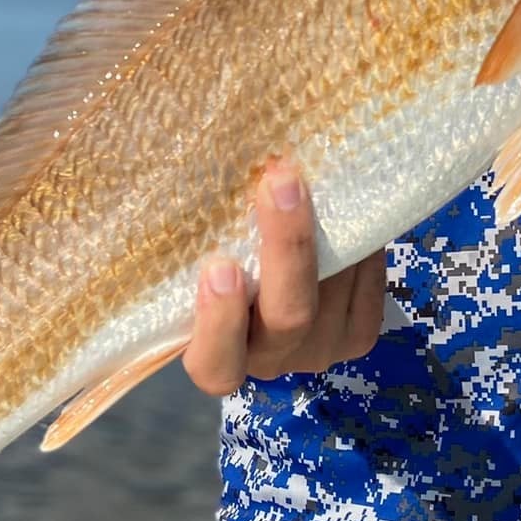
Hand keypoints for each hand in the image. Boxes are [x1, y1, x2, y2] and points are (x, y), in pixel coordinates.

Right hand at [183, 164, 386, 396]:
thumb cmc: (218, 253)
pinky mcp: (358, 335)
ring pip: (330, 297)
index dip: (218, 322)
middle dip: (286, 248)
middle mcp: (270, 360)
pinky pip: (364, 290)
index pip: (215, 364)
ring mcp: (320, 351)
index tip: (219, 265)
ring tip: (310, 176)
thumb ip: (190, 230)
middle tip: (279, 182)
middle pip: (288, 318)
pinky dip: (356, 247)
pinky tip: (341, 210)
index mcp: (217, 353)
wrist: (273, 265)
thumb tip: (156, 155)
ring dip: (324, 232)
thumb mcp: (198, 248)